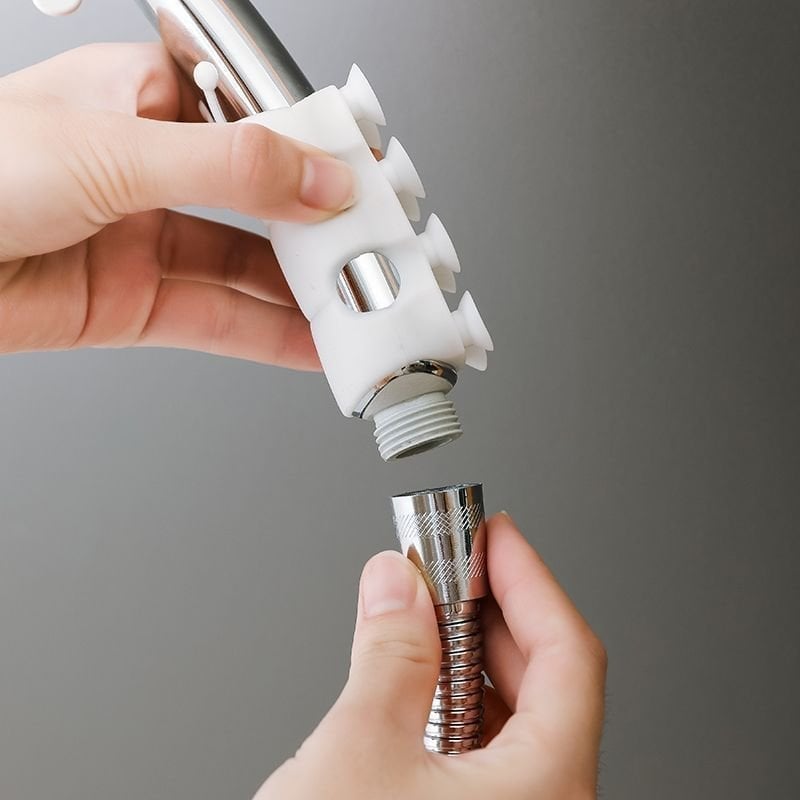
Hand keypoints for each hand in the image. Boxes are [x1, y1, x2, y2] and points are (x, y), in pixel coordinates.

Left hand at [0, 44, 356, 365]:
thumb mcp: (115, 150)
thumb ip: (231, 168)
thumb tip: (319, 180)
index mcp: (148, 101)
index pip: (260, 125)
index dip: (318, 156)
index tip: (367, 185)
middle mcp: (155, 170)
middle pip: (264, 204)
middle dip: (322, 236)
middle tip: (374, 258)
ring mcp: (149, 239)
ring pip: (249, 269)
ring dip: (305, 295)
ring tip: (358, 311)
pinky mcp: (137, 302)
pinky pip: (220, 319)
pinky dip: (271, 337)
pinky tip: (313, 346)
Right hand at [258, 513, 606, 798]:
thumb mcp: (359, 755)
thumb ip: (385, 655)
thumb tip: (396, 583)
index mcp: (547, 791)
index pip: (569, 652)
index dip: (532, 579)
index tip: (496, 533)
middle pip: (544, 679)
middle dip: (491, 609)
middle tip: (451, 561)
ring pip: (510, 717)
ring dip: (466, 654)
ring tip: (425, 608)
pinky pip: (480, 752)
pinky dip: (449, 702)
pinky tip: (413, 680)